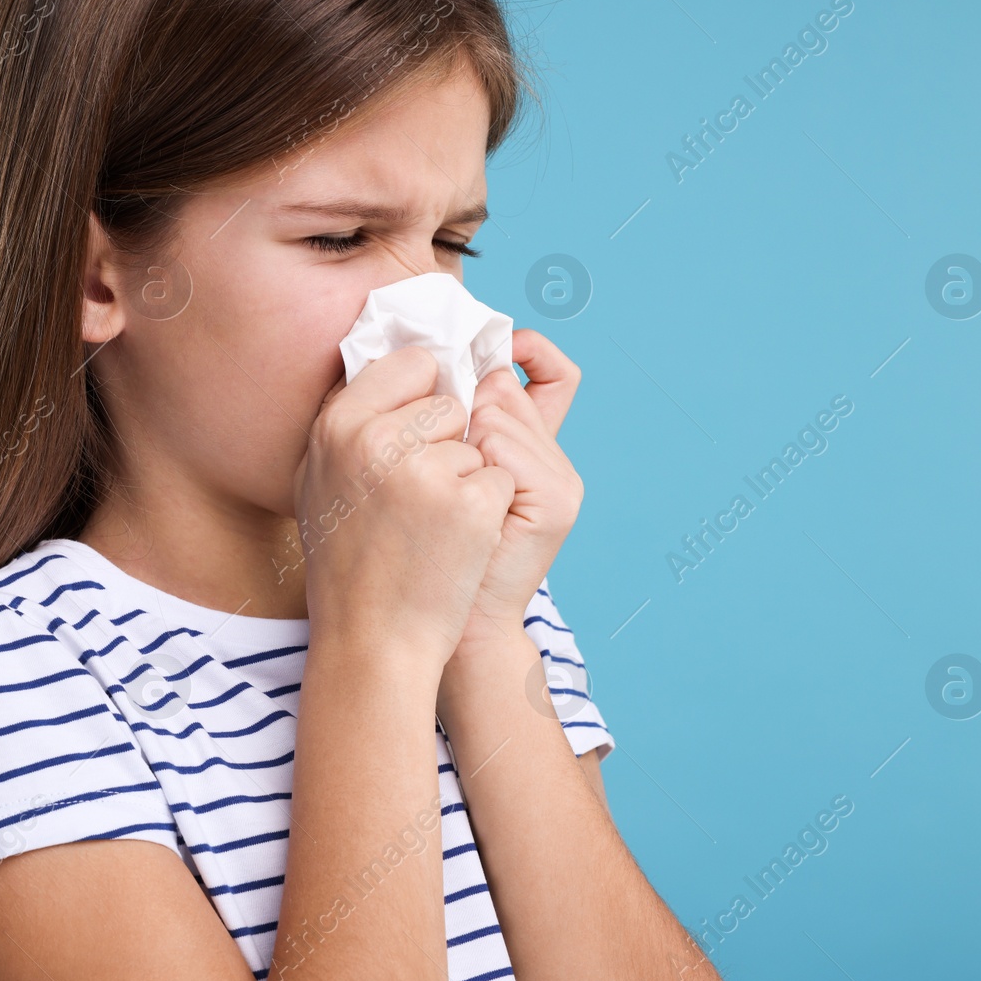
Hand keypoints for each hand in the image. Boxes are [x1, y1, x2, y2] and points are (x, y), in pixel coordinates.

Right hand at [294, 344, 514, 682]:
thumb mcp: (319, 481)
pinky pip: (498, 479)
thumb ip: (350, 421)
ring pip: (478, 442)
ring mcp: (426, 469)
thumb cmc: (346, 564)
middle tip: (415, 500)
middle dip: (448, 443)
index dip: (423, 397)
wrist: (371, 642)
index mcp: (337, 425)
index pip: (410, 363)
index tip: (414, 437)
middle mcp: (377, 438)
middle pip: (450, 403)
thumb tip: (384, 365)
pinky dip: (487, 512)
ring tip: (428, 529)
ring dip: (465, 480)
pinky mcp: (468, 503)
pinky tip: (454, 546)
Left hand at [438, 329, 582, 703]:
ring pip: (497, 413)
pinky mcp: (556, 502)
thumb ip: (440, 420)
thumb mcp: (428, 474)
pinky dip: (467, 469)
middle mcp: (553, 458)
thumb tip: (422, 353)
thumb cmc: (420, 551)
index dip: (525, 352)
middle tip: (430, 466)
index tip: (486, 356)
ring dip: (453, 444)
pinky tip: (456, 510)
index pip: (551, 373)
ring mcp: (560, 479)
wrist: (445, 627)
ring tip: (440, 498)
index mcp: (530, 447)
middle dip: (458, 412)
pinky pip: (499, 446)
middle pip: (506, 388)